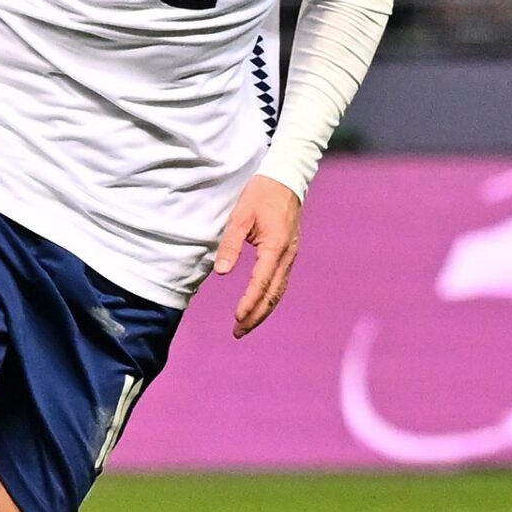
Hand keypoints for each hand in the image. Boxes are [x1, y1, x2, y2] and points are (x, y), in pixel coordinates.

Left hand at [217, 175, 303, 336]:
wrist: (285, 180)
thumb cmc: (260, 195)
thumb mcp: (240, 217)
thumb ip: (230, 245)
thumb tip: (221, 272)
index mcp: (275, 246)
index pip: (261, 282)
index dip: (249, 302)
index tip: (237, 318)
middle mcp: (287, 255)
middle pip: (273, 294)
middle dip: (256, 315)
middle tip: (238, 332)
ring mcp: (290, 255)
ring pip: (279, 291)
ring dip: (263, 311)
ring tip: (245, 325)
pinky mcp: (289, 254)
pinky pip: (280, 283)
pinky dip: (269, 299)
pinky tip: (258, 306)